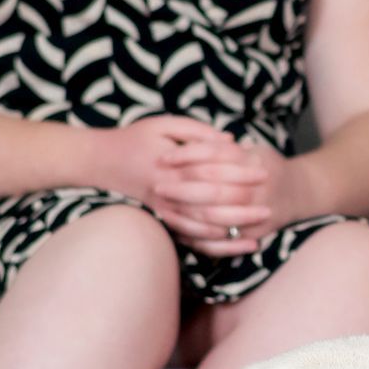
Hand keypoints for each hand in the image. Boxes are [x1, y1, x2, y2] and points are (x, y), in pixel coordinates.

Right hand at [92, 121, 294, 256]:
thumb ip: (198, 132)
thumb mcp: (164, 124)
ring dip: (230, 233)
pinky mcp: (161, 220)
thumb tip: (231, 141)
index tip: (264, 173)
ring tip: (257, 235)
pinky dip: (211, 244)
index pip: (214, 172)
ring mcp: (164, 210)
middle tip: (269, 209)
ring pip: (201, 228)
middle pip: (211, 205)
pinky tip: (231, 244)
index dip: (240, 174)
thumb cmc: (134, 138)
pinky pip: (188, 238)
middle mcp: (169, 192)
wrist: (99, 161)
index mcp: (173, 166)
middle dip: (242, 209)